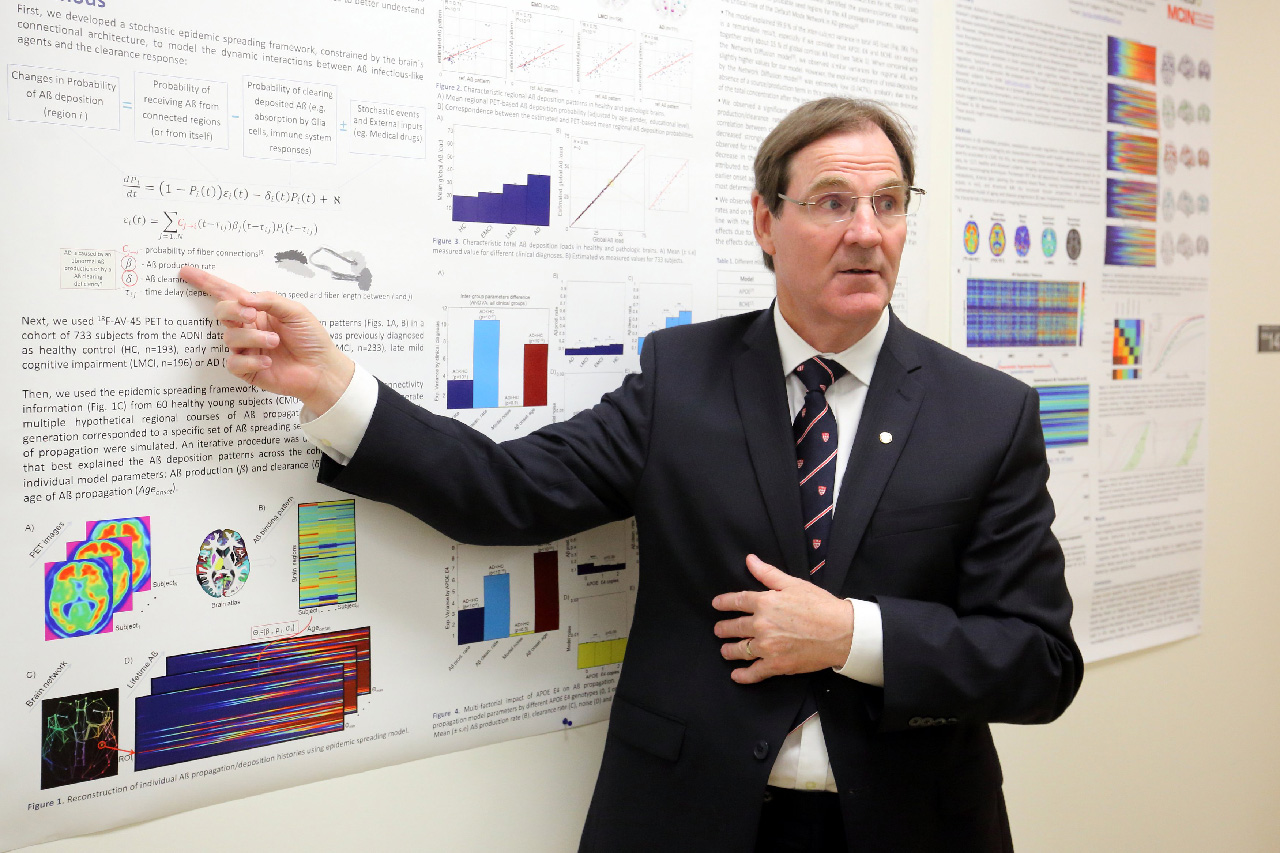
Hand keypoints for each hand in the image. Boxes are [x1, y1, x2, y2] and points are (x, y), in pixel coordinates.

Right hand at [180, 266, 353, 413]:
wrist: (322, 369)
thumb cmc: (311, 339)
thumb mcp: (296, 311)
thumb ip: (270, 300)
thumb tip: (244, 299)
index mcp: (258, 311)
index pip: (228, 293)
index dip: (206, 282)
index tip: (185, 271)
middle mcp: (249, 328)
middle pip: (222, 312)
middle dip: (233, 311)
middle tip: (252, 317)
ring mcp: (246, 349)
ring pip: (230, 338)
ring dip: (253, 338)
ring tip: (275, 343)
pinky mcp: (247, 370)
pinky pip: (234, 362)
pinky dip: (251, 361)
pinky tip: (268, 362)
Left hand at [712, 554, 853, 683]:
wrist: (841, 632)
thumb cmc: (820, 605)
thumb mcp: (794, 584)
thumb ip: (768, 573)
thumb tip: (750, 560)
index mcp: (765, 602)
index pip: (736, 601)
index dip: (724, 603)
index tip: (716, 605)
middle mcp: (761, 625)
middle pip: (734, 627)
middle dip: (724, 629)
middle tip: (718, 630)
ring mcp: (767, 647)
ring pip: (740, 650)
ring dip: (729, 651)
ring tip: (725, 650)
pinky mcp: (777, 665)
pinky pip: (754, 672)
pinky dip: (743, 675)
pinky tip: (736, 675)